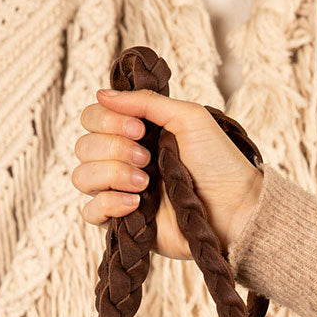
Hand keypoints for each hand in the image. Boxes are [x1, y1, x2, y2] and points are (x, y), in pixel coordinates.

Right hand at [72, 87, 262, 259]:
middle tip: (146, 157)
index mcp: (135, 133)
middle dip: (113, 148)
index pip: (92, 118)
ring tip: (144, 181)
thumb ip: (145, 101)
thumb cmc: (218, 162)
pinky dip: (108, 203)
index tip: (139, 128)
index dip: (106, 120)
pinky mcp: (122, 223)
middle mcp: (122, 160)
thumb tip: (101, 93)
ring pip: (82, 177)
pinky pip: (90, 212)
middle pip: (83, 147)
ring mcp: (120, 191)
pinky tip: (136, 203)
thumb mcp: (187, 117)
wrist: (234, 208)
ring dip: (111, 174)